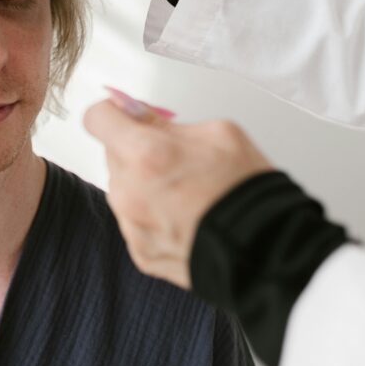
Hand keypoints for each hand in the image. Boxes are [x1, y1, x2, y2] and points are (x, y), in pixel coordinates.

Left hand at [82, 87, 272, 288]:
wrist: (267, 252)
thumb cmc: (248, 193)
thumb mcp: (217, 133)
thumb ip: (166, 121)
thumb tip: (138, 114)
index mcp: (145, 154)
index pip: (97, 118)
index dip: (112, 113)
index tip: (126, 114)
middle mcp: (128, 191)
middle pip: (113, 155)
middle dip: (136, 150)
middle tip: (174, 157)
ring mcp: (131, 225)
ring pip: (123, 189)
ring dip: (143, 184)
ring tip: (185, 192)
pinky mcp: (140, 253)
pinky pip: (135, 222)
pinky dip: (152, 215)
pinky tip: (184, 217)